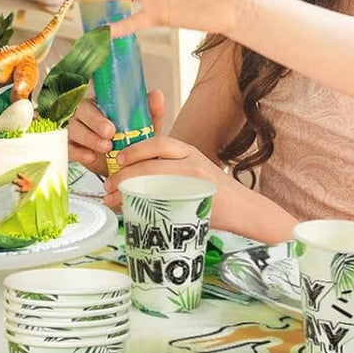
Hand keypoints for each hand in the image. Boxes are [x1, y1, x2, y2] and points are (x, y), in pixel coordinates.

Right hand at [67, 89, 166, 175]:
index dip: (98, 107)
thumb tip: (156, 95)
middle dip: (94, 122)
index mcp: (99, 103)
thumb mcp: (143, 127)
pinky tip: (90, 157)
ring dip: (88, 138)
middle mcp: (83, 114)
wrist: (122, 166)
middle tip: (110, 134)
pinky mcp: (70, 147)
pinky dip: (78, 153)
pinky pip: (67, 147)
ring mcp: (74, 130)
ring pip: (73, 129)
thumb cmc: (131, 141)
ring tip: (106, 148)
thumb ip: (150, 112)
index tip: (112, 125)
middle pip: (80, 111)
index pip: (93, 97)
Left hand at [104, 133, 229, 210]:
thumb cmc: (212, 192)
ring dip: (128, 189)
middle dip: (124, 173)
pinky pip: (163, 199)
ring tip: (113, 198)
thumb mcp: (190, 171)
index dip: (134, 150)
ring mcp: (195, 178)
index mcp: (186, 150)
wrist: (244, 209)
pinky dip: (141, 204)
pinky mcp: (197, 197)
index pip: (156, 142)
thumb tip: (128, 178)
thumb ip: (166, 169)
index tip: (118, 159)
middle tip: (108, 184)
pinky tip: (130, 210)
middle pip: (150, 161)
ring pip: (153, 179)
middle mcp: (190, 159)